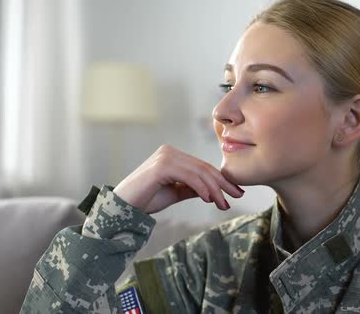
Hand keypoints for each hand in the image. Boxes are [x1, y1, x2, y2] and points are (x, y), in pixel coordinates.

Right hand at [112, 144, 243, 213]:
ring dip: (214, 189)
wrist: (122, 208)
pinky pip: (189, 177)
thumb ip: (192, 188)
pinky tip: (209, 199)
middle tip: (237, 196)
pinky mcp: (161, 166)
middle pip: (204, 168)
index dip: (221, 180)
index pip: (202, 167)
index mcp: (173, 155)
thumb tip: (212, 191)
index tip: (235, 192)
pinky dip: (201, 188)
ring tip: (223, 203)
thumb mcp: (175, 193)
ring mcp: (165, 157)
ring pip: (199, 172)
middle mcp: (170, 152)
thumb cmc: (145, 200)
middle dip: (222, 184)